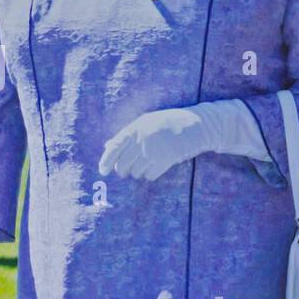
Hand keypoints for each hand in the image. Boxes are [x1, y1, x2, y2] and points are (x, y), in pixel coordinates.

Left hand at [98, 99, 270, 180]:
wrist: (196, 126)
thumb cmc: (168, 124)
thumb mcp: (146, 123)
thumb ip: (127, 135)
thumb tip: (107, 145)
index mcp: (136, 128)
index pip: (115, 147)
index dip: (106, 160)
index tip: (102, 171)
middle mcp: (143, 139)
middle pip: (123, 164)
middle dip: (123, 170)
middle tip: (127, 170)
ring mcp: (154, 150)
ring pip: (136, 172)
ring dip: (138, 171)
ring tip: (147, 163)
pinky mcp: (166, 160)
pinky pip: (149, 175)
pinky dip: (150, 174)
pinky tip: (156, 166)